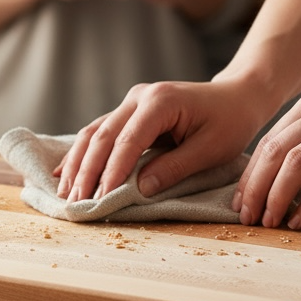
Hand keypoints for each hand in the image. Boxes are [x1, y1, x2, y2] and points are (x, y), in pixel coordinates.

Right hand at [55, 78, 263, 202]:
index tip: (101, 199)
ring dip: (77, 164)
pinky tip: (64, 172)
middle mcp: (139, 97)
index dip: (112, 172)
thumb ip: (174, 168)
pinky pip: (98, 132)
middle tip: (76, 203)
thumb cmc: (230, 122)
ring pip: (93, 133)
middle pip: (102, 136)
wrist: (236, 97)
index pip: (127, 141)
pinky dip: (81, 154)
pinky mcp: (128, 111)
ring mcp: (130, 102)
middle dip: (86, 172)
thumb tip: (140, 190)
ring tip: (66, 194)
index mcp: (160, 102)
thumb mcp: (211, 149)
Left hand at [233, 68, 300, 228]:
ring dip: (275, 198)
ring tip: (267, 223)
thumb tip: (299, 183)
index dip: (250, 173)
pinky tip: (300, 221)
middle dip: (253, 189)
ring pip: (295, 165)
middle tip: (244, 217)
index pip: (269, 140)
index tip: (240, 200)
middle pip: (274, 152)